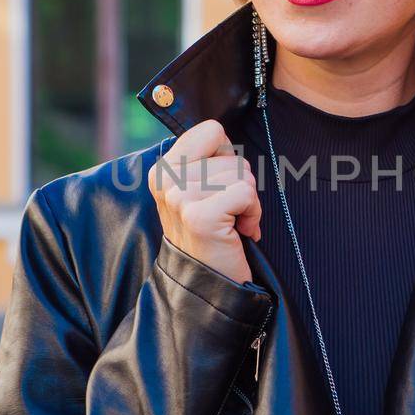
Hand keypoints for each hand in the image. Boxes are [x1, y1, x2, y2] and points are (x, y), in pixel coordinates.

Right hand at [148, 119, 261, 284]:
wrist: (207, 284)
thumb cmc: (212, 234)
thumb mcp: (198, 190)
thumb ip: (205, 159)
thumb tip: (223, 130)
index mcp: (162, 168)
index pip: (213, 130)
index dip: (226, 159)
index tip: (218, 188)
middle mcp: (166, 179)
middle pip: (233, 155)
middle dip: (239, 185)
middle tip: (226, 213)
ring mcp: (180, 197)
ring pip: (242, 174)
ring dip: (247, 202)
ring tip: (229, 224)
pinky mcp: (200, 216)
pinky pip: (246, 194)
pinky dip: (252, 214)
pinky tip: (238, 232)